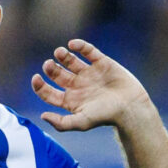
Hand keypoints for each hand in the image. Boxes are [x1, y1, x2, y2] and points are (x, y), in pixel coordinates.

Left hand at [32, 39, 154, 133]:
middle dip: (51, 69)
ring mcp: (89, 73)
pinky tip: (73, 44)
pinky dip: (80, 46)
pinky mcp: (102, 62)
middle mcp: (77, 85)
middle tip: (48, 65)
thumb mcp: (82, 122)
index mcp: (70, 100)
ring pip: (70, 61)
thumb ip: (62, 123)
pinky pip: (88, 51)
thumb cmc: (106, 117)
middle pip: (57, 75)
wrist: (130, 106)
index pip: (48, 92)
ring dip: (62, 56)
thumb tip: (42, 116)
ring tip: (59, 53)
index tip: (36, 78)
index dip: (39, 86)